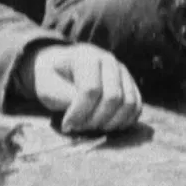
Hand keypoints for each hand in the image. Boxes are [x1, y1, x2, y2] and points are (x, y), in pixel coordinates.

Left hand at [22, 43, 141, 133]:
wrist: (61, 68)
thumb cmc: (52, 78)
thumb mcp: (49, 87)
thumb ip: (65, 99)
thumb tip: (83, 115)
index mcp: (86, 57)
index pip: (91, 89)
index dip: (80, 113)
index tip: (67, 126)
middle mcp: (109, 60)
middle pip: (113, 97)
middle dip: (95, 120)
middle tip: (79, 128)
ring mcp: (122, 71)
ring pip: (128, 103)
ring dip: (111, 123)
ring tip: (92, 128)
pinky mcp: (130, 84)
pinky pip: (137, 106)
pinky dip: (125, 122)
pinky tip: (107, 127)